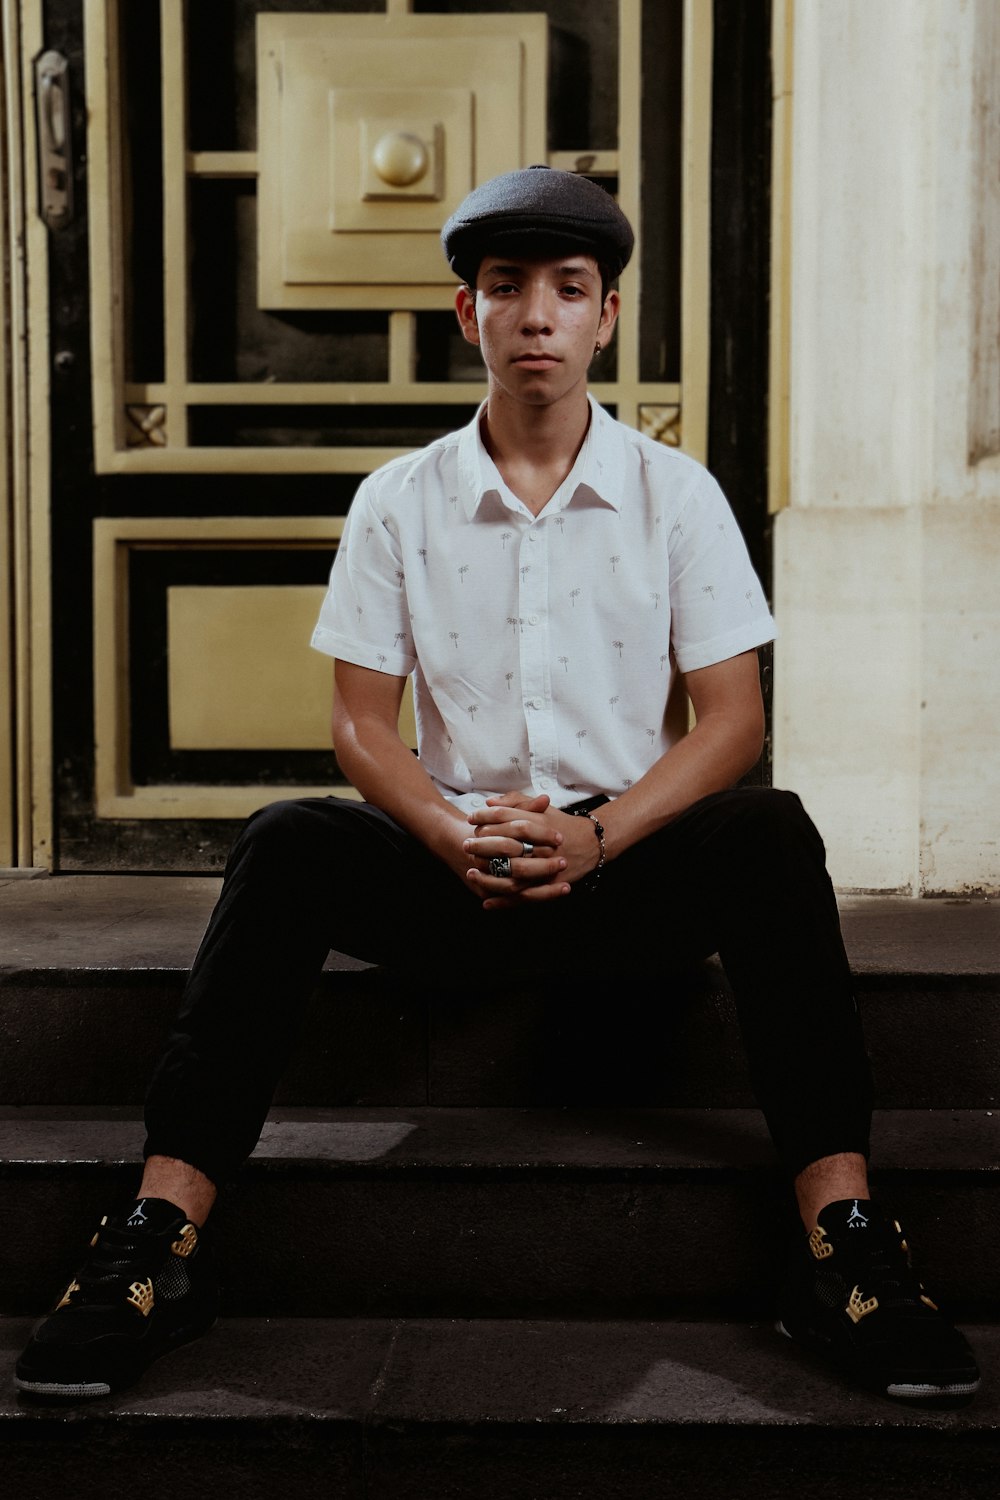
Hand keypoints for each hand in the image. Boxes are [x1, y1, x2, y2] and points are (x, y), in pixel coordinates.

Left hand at [463, 793, 599, 908]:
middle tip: (466, 845)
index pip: (506, 817)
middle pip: (506, 845)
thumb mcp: (542, 808)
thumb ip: (516, 801)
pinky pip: (523, 896)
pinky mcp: (548, 885)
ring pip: (512, 873)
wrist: (591, 843)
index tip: (470, 819)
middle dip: (482, 846)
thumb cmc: (561, 823)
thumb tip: (488, 803)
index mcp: (538, 822)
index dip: (485, 817)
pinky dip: (503, 902)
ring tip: (471, 873)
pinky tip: (486, 902)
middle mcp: (541, 844)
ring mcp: (545, 867)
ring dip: (489, 875)